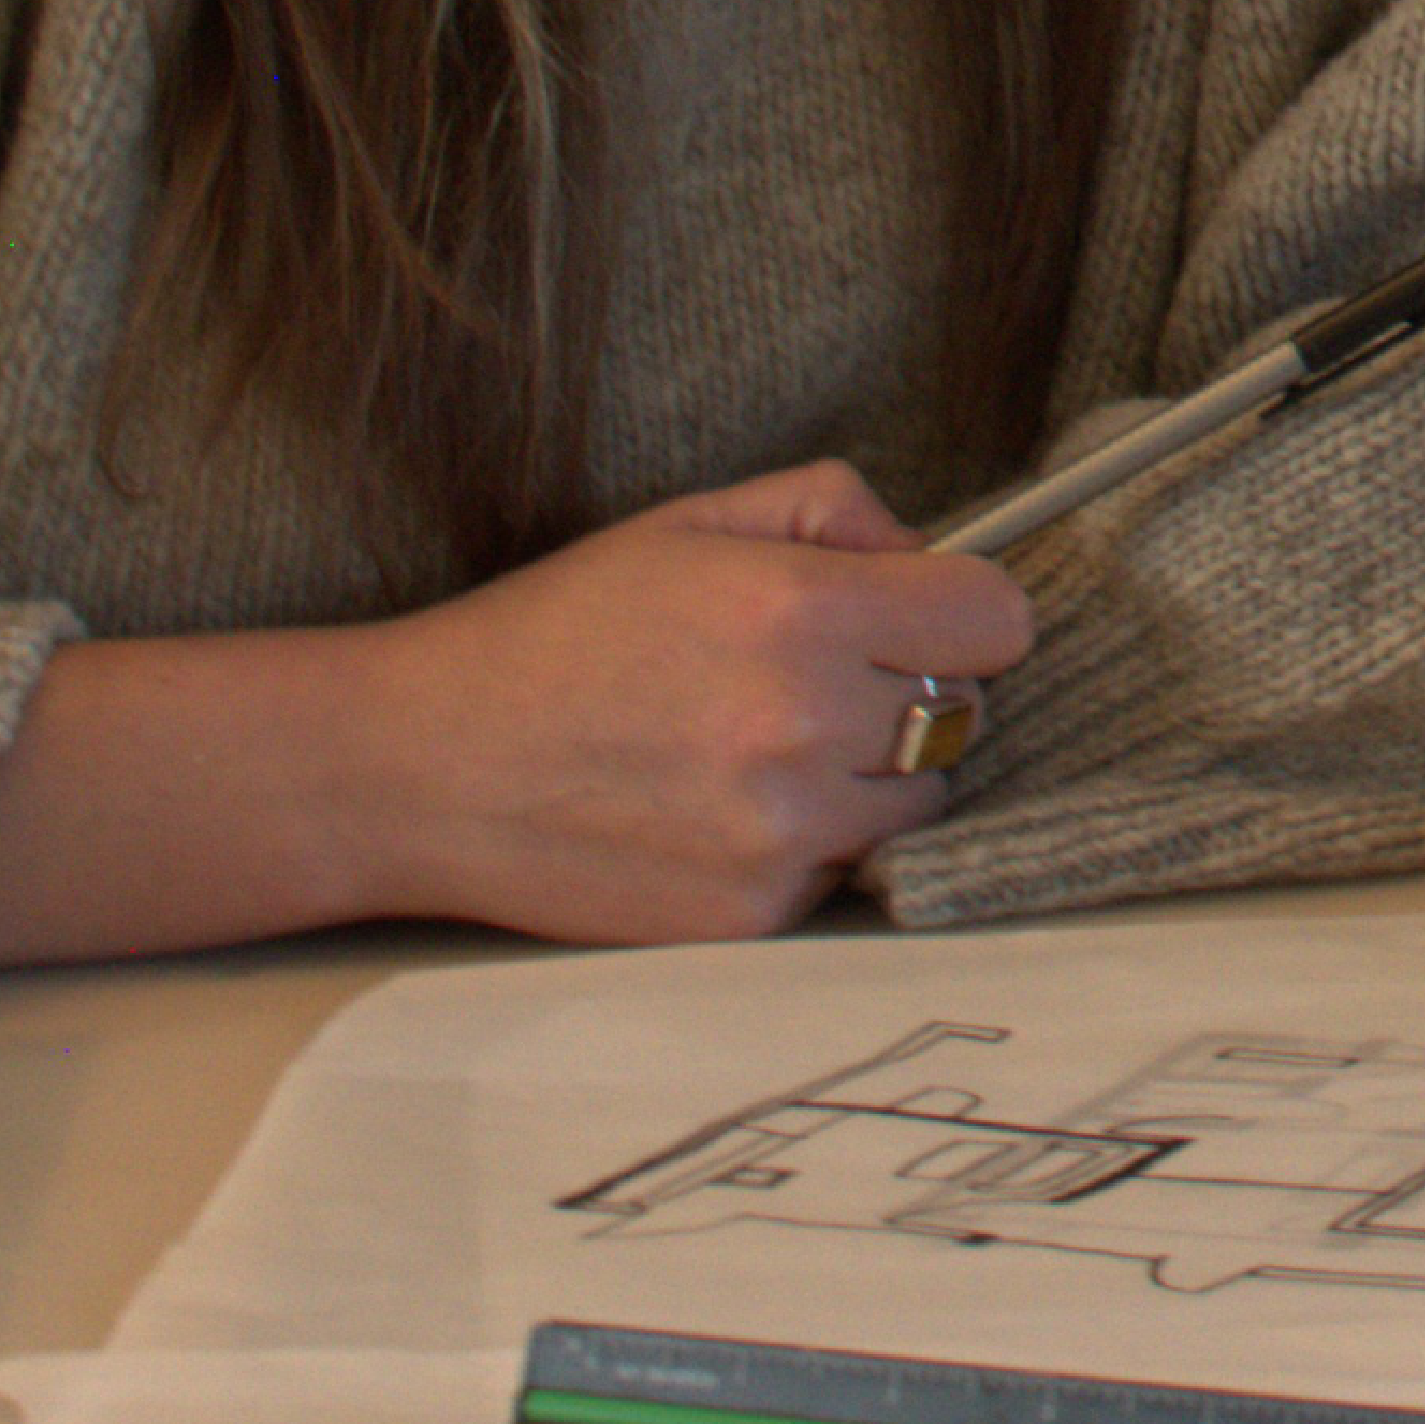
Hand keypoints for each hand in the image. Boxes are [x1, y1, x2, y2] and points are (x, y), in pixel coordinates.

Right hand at [332, 461, 1049, 942]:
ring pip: (917, 802)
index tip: (923, 618)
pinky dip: (808, 845)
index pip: (996, 621)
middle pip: (964, 714)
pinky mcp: (752, 913)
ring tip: (763, 748)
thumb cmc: (559, 631)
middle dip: (911, 691)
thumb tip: (923, 550)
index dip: (963, 613)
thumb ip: (830, 510)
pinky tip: (722, 811)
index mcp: (800, 611)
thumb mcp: (692, 522)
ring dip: (870, 776)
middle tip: (817, 683)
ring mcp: (781, 831)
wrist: (428, 766)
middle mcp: (803, 725)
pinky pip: (844, 870)